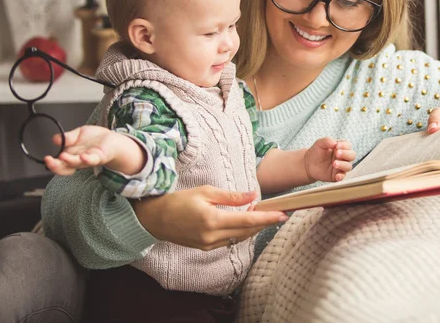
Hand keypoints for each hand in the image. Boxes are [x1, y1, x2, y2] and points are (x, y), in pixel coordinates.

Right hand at [44, 125, 128, 174]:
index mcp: (71, 156)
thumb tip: (55, 139)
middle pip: (65, 167)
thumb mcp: (78, 134)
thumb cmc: (95, 139)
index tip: (46, 158)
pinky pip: (93, 160)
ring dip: (70, 161)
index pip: (59, 164)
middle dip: (56, 166)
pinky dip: (88, 159)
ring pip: (78, 164)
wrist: (113, 140)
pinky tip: (83, 156)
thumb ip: (68, 137)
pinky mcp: (100, 157)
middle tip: (49, 160)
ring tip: (63, 156)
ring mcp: (89, 159)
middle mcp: (78, 160)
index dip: (52, 163)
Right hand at [133, 186, 288, 249]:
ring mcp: (208, 245)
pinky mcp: (205, 248)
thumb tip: (253, 195)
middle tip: (277, 213)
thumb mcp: (206, 192)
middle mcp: (212, 236)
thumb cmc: (179, 201)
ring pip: (239, 238)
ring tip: (262, 215)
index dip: (267, 218)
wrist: (156, 218)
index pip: (247, 221)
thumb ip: (232, 197)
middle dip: (264, 223)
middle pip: (247, 232)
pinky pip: (229, 241)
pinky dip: (240, 232)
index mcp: (212, 220)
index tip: (282, 214)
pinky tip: (244, 222)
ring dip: (252, 228)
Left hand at [304, 137, 355, 182]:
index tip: (337, 146)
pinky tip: (337, 176)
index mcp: (341, 148)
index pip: (348, 145)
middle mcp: (343, 157)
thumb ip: (327, 140)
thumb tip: (335, 143)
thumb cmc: (316, 152)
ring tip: (334, 164)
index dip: (344, 145)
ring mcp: (341, 167)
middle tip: (337, 154)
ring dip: (343, 165)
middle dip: (346, 154)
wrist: (308, 164)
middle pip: (352, 155)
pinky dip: (341, 176)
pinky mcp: (337, 175)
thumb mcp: (319, 143)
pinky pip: (342, 177)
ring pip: (348, 166)